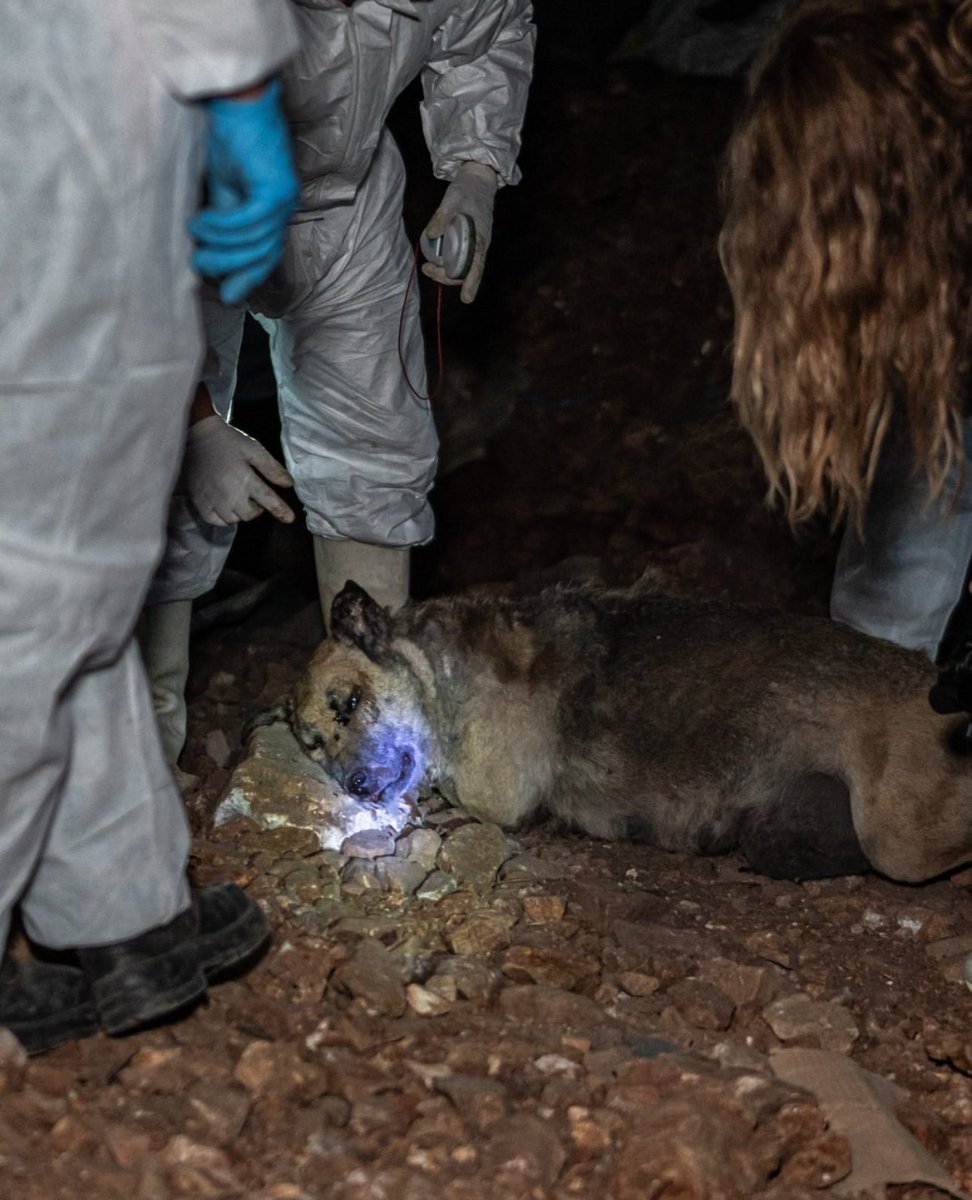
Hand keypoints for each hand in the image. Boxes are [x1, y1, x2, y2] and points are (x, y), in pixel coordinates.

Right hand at [182, 415, 295, 525]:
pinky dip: (222, 517)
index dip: (281, 511)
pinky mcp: (199, 502)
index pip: (268, 501)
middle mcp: (229, 493)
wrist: (197, 436)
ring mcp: (212, 499)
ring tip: (237, 498)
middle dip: (256, 509)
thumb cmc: (229, 442)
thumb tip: (288, 484)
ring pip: (232, 519)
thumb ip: (272, 468)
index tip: (290, 518)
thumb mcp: (254, 450)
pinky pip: (215, 520)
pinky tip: (224, 505)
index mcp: (245, 479)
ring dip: (239, 513)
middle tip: (253, 496)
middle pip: (250, 515)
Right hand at [189, 78, 298, 304]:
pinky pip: (249, 222)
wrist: (238, 100)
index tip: (228, 295)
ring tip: (195, 241)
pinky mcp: (276, 189)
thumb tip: (210, 250)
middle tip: (200, 265)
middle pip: (262, 254)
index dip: (248, 276)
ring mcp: (284, 199)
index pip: (266, 254)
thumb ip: (224, 218)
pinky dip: (223, 226)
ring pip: (254, 241)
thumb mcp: (224, 186)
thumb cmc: (228, 136)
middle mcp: (285, 207)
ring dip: (221, 246)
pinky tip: (201, 222)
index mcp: (275, 209)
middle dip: (231, 267)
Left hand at [421, 162, 497, 303]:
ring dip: (444, 272)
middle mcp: (479, 246)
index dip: (472, 283)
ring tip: (427, 267)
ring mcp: (474, 245)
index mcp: (480, 238)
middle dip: (446, 277)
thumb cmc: (467, 189)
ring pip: (461, 268)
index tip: (466, 299)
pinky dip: (446, 263)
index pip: (477, 266)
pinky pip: (458, 259)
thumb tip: (430, 235)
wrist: (478, 181)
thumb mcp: (452, 199)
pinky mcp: (468, 242)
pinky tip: (433, 259)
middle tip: (427, 269)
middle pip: (465, 272)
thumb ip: (442, 217)